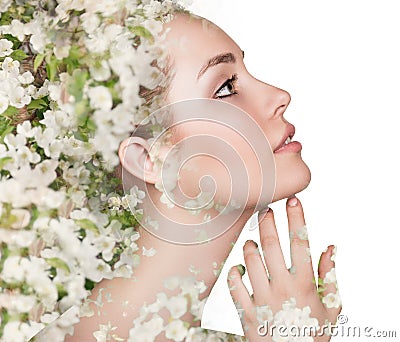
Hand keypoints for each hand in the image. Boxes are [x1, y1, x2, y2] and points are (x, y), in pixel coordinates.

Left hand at [228, 196, 340, 340]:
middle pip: (271, 244)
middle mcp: (282, 287)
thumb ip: (330, 276)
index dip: (297, 217)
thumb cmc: (313, 334)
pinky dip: (234, 271)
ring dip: (249, 245)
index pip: (301, 242)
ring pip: (250, 259)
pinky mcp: (245, 311)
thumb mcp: (331, 308)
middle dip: (267, 221)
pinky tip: (239, 267)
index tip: (293, 200)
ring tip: (252, 240)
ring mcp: (261, 299)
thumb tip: (330, 247)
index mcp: (304, 284)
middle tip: (264, 209)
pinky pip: (233, 284)